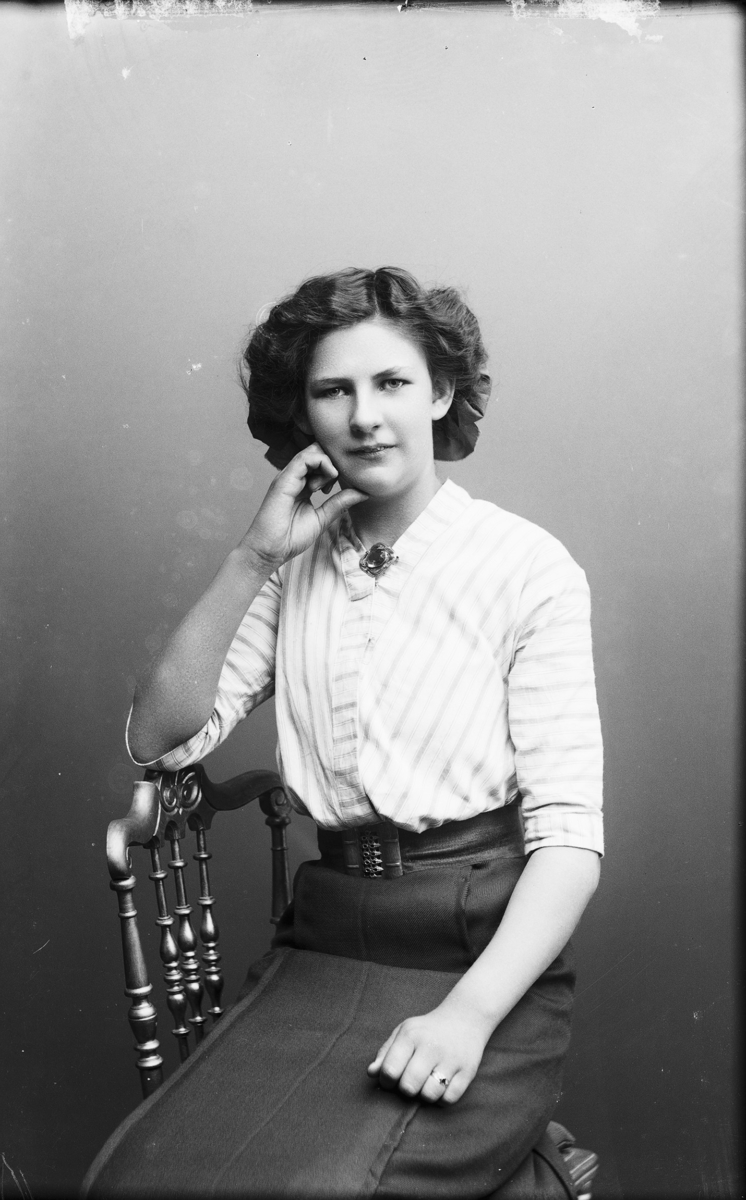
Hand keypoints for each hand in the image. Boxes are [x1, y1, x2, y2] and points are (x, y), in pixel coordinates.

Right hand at [239, 443, 366, 569]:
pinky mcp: (284, 480)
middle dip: (334, 461)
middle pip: (317, 451)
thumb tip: (363, 493)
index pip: (320, 462)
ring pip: (312, 452)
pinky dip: (322, 463)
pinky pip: (304, 459)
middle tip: (340, 480)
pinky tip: (329, 478)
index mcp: (302, 485)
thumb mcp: (322, 518)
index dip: (336, 466)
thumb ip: (339, 503)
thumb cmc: (290, 538)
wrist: (269, 551)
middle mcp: (294, 477)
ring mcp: (288, 477)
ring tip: (331, 483)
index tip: (344, 483)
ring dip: (329, 463)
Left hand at [367, 998, 492, 1105]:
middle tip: (410, 1082)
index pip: (390, 1070)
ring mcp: (451, 1059)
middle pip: (408, 1086)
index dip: (386, 1081)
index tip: (391, 1079)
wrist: (465, 1017)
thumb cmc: (427, 1029)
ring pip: (429, 1095)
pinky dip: (442, 1099)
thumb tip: (371, 1073)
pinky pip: (449, 1099)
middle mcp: (431, 1046)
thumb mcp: (404, 1032)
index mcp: (411, 1035)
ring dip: (424, 1096)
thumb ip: (385, 1052)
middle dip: (405, 1090)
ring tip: (426, 1084)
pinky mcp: (468, 1071)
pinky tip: (441, 1086)